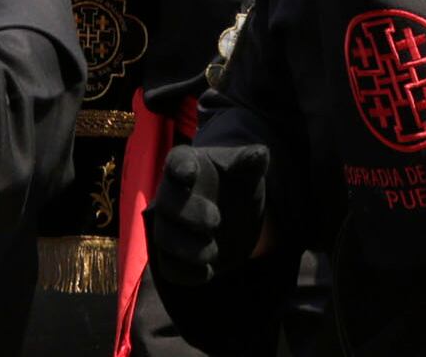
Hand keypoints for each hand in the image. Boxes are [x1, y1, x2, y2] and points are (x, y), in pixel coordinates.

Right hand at [146, 139, 275, 286]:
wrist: (236, 215)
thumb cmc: (236, 184)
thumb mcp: (246, 171)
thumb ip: (251, 162)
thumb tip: (260, 153)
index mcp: (187, 165)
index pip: (176, 161)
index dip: (180, 167)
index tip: (190, 173)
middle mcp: (171, 195)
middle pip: (166, 204)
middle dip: (188, 214)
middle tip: (215, 220)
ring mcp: (169, 226)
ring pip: (164, 239)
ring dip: (187, 248)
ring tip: (214, 251)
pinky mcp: (173, 255)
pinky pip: (169, 267)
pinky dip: (187, 272)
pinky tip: (208, 271)